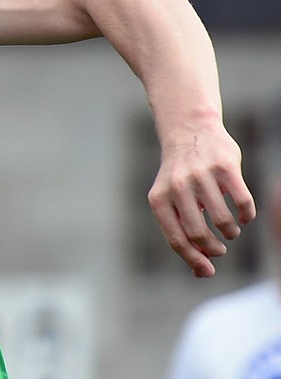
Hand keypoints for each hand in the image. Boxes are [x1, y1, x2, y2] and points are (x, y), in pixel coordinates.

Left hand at [148, 122, 255, 277]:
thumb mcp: (170, 200)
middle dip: (213, 249)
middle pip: (199, 234)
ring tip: (229, 229)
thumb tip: (200, 273)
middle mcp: (177, 187)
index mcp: (159, 199)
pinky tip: (244, 216)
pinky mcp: (225, 167)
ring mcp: (201, 176)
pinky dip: (247, 216)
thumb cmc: (180, 176)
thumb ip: (181, 232)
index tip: (209, 271)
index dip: (194, 260)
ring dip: (230, 232)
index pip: (177, 240)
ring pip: (223, 221)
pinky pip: (242, 203)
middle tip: (219, 249)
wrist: (189, 131)